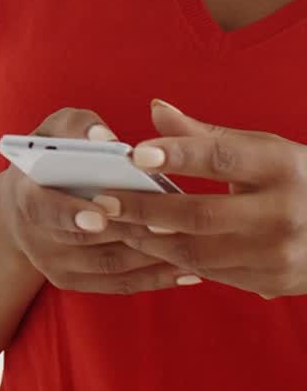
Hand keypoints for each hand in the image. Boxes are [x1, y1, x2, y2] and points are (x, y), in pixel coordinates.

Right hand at [0, 106, 182, 294]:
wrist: (24, 205)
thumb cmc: (47, 158)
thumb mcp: (51, 133)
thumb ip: (76, 126)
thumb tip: (105, 138)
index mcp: (24, 196)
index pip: (43, 209)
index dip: (70, 213)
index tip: (100, 214)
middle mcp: (35, 237)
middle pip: (85, 241)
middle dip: (128, 231)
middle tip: (170, 224)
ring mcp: (54, 264)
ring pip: (109, 265)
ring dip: (151, 255)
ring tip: (191, 242)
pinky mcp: (74, 281)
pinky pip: (119, 284)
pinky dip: (156, 278)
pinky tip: (190, 269)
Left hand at [100, 99, 306, 300]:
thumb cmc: (292, 178)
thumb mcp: (260, 148)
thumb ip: (203, 134)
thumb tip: (155, 109)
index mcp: (281, 167)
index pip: (221, 158)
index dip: (176, 155)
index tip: (134, 153)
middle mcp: (284, 212)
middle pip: (200, 214)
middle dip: (144, 209)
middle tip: (103, 201)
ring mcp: (279, 253)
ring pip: (198, 251)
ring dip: (148, 239)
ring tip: (114, 224)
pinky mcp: (271, 281)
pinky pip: (209, 272)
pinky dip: (171, 259)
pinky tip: (143, 244)